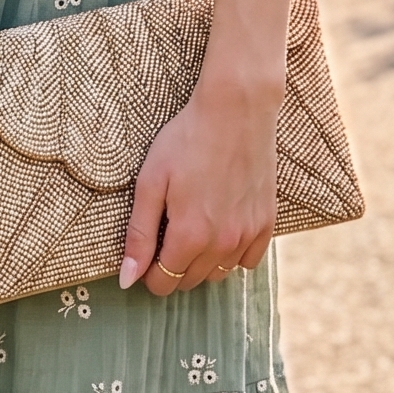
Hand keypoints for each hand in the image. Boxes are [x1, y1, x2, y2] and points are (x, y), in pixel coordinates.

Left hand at [117, 75, 278, 294]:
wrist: (236, 110)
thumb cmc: (187, 140)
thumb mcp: (150, 182)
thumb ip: (139, 235)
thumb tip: (126, 278)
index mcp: (189, 236)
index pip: (163, 282)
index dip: (148, 271)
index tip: (146, 250)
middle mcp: (221, 244)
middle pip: (190, 281)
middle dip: (172, 266)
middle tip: (166, 232)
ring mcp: (247, 235)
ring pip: (218, 274)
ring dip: (201, 262)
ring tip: (192, 227)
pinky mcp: (266, 223)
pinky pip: (248, 261)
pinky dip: (232, 254)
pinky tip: (221, 228)